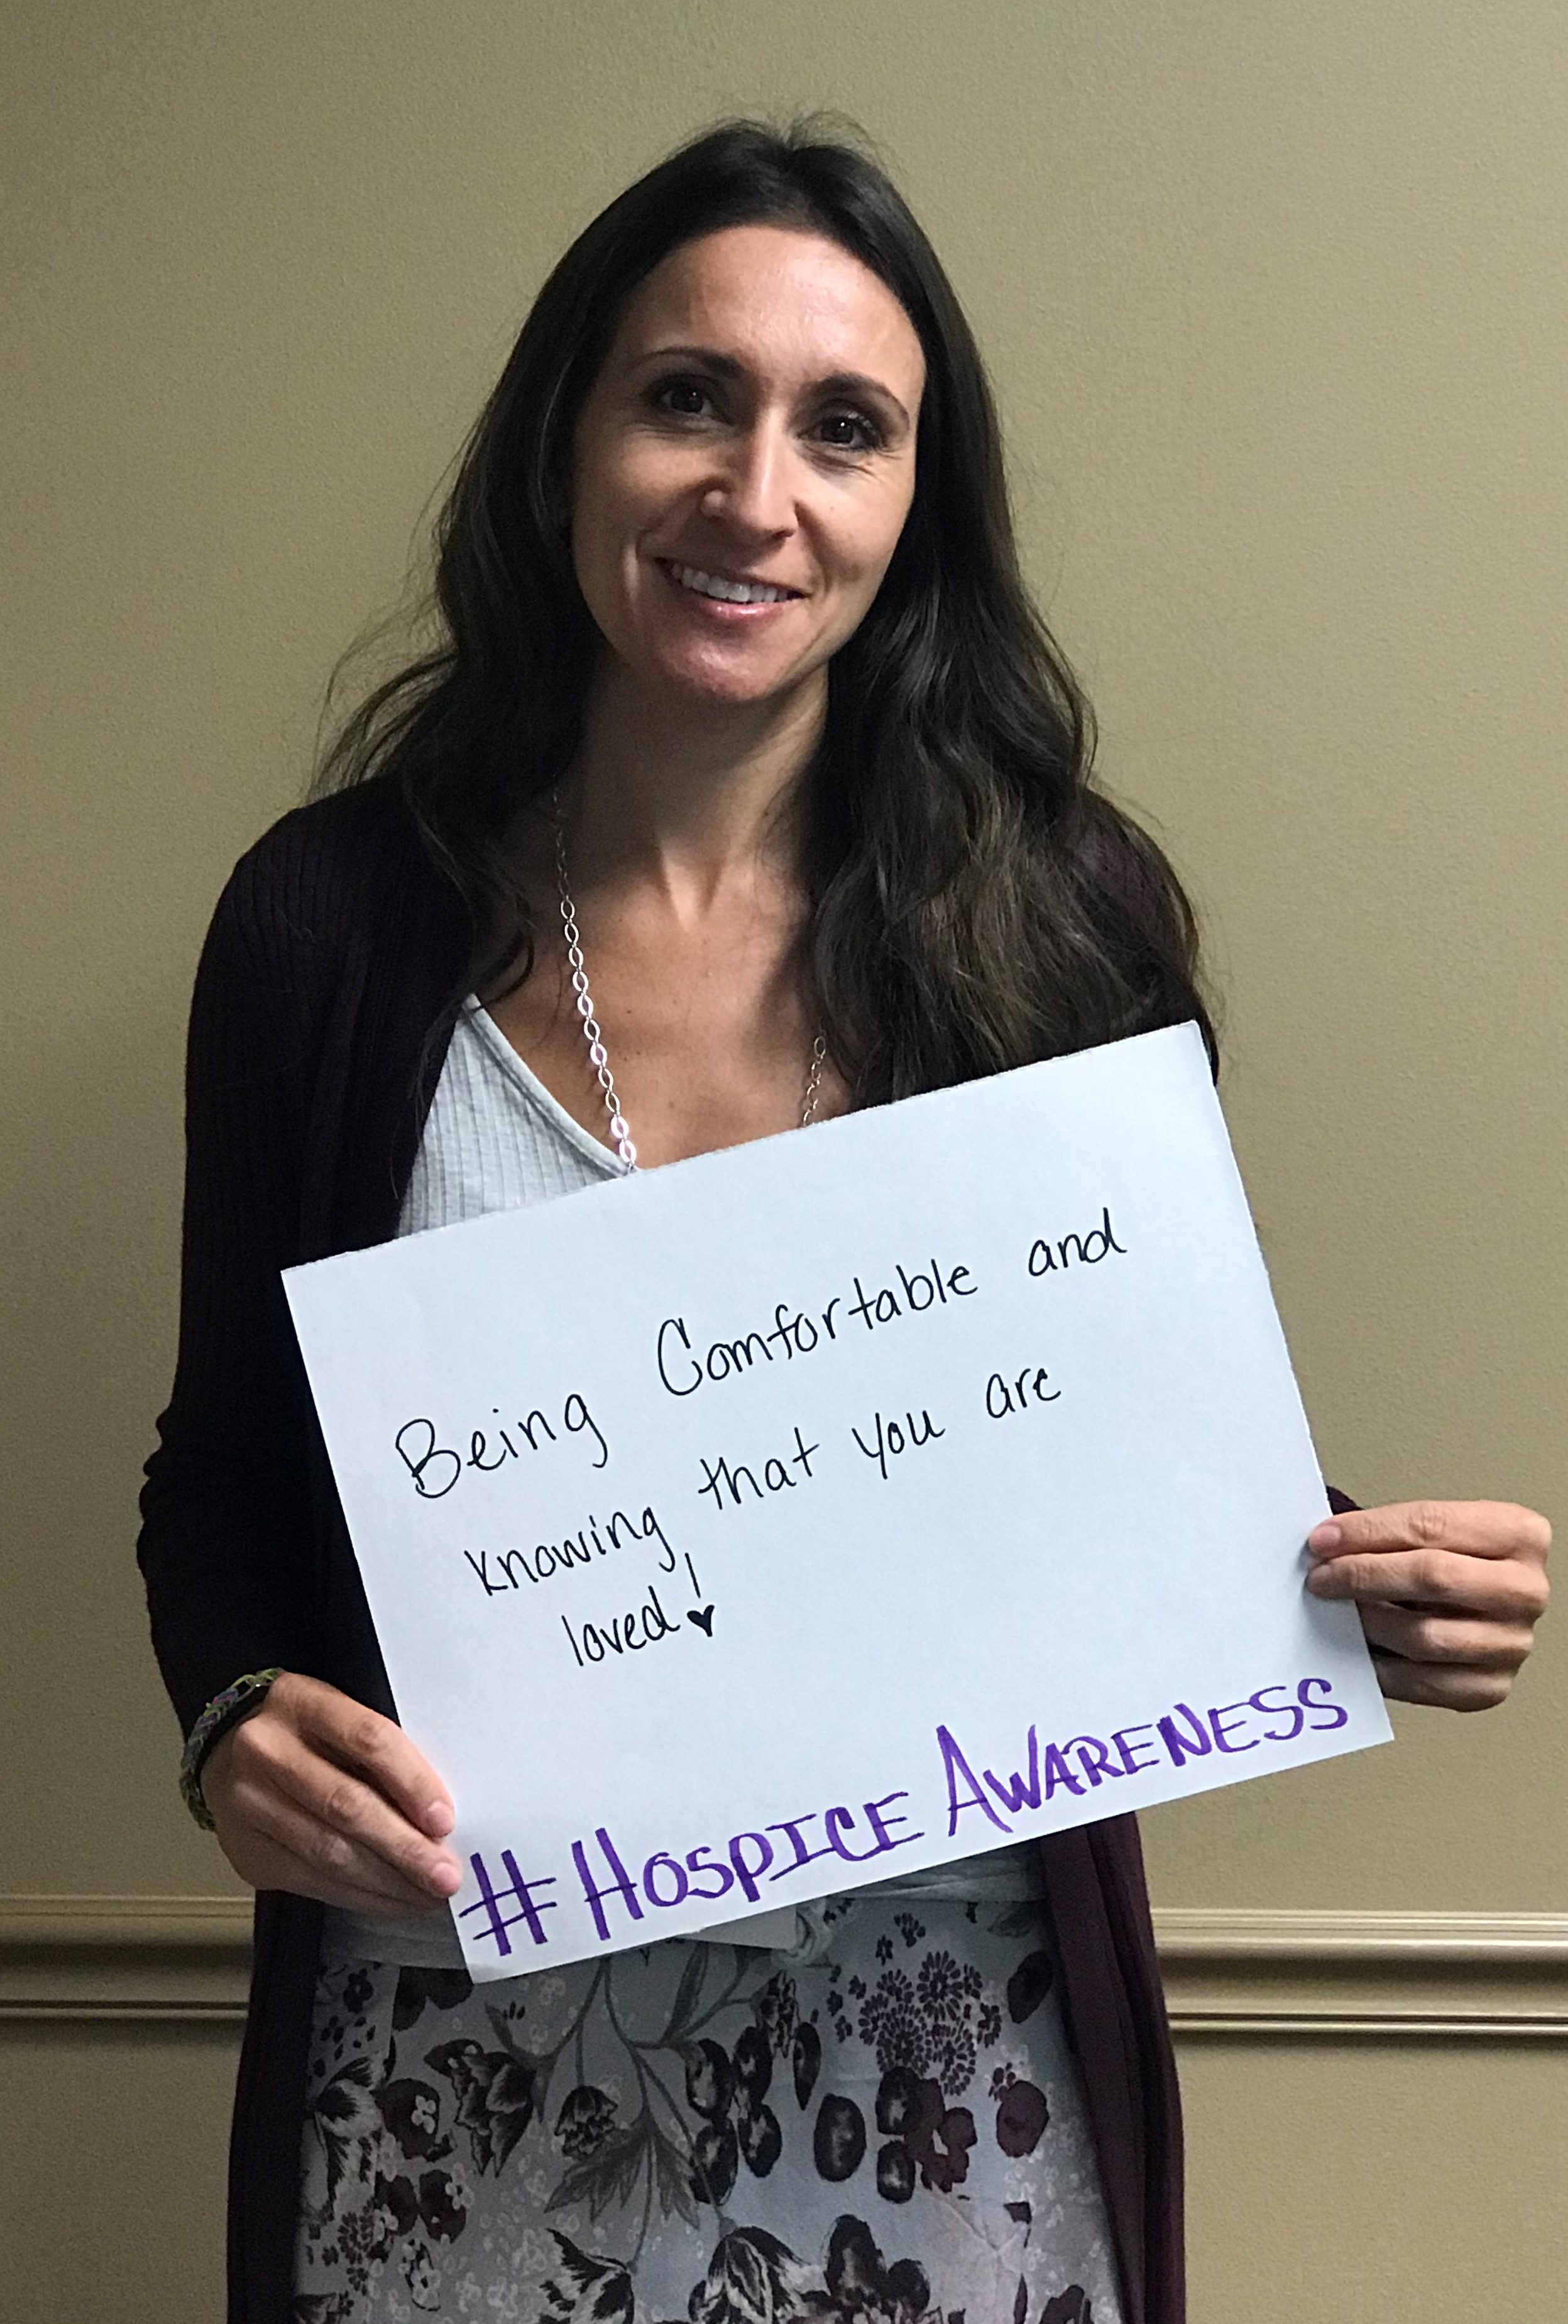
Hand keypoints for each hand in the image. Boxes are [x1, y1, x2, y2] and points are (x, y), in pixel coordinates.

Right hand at [201, 1671, 461, 1913]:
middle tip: (445, 1876)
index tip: (444, 1819)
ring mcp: (250, 1804)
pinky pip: (311, 1882)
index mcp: (301, 1702)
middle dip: (404, 1847)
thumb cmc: (304, 1734)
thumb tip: (438, 1815)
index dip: (411, 1782)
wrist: (228, 1752)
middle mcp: (267, 1750)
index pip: (367, 1739)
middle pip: (346, 1804)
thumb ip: (382, 1754)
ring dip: (387, 1881)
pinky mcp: (248, 1851)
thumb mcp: (340, 1716)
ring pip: (328, 1851)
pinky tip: (391, 1900)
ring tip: (426, 1894)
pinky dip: (359, 1896)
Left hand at [1306, 1500, 1549, 1710]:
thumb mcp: (1436, 1533)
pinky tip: (1356, 1649)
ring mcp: (1512, 1643)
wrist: (1485, 1607)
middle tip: (1322, 1577)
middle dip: (1365, 1575)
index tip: (1323, 1540)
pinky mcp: (1491, 1686)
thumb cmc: (1455, 1563)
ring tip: (1338, 1611)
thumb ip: (1391, 1533)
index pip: (1431, 1526)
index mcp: (1518, 1534)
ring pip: (1426, 1636)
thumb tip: (1325, 1546)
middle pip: (1434, 1578)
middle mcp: (1524, 1590)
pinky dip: (1380, 1669)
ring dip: (1369, 1623)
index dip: (1369, 1532)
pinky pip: (1424, 1684)